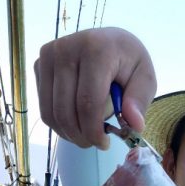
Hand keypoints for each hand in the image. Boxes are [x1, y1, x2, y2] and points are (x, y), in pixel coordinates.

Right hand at [34, 27, 156, 149]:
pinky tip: (75, 122)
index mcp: (95, 49)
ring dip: (68, 133)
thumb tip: (135, 126)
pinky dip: (59, 123)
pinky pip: (44, 107)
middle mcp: (66, 49)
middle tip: (95, 143)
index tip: (104, 144)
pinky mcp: (38, 65)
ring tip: (86, 135)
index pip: (87, 102)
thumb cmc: (128, 61)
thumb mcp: (145, 77)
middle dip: (80, 136)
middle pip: (65, 110)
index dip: (93, 131)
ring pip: (50, 112)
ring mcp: (48, 57)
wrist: (108, 41)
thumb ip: (140, 101)